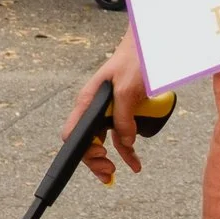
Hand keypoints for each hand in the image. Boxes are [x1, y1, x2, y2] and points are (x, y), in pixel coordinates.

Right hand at [66, 21, 151, 183]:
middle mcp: (94, 109)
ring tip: (115, 173)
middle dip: (94, 160)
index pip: (73, 133)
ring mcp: (107, 111)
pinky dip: (126, 151)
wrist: (147, 45)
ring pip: (103, 142)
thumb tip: (124, 141)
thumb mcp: (127, 89)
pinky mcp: (121, 112)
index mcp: (88, 102)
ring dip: (109, 160)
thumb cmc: (132, 61)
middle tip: (109, 171)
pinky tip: (134, 162)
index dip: (82, 149)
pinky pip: (120, 136)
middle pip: (86, 142)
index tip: (100, 155)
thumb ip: (124, 117)